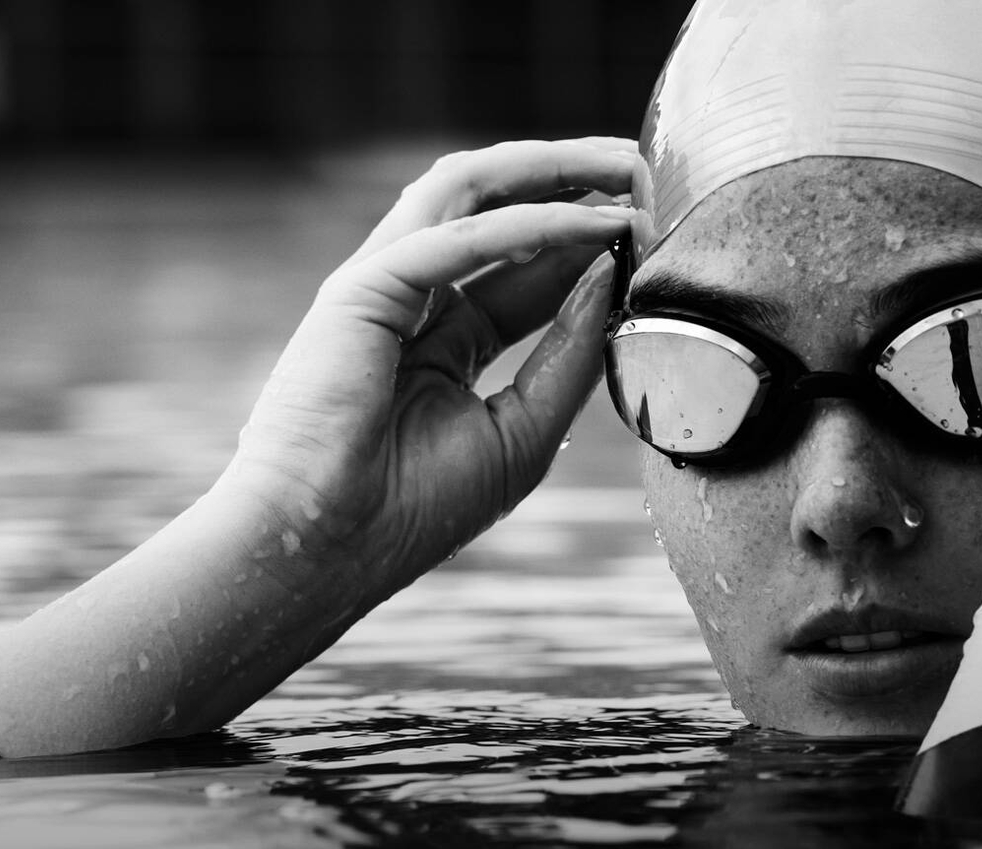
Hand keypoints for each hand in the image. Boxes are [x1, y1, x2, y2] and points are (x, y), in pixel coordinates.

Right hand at [216, 138, 639, 608]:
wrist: (326, 549)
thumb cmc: (413, 509)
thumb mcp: (522, 430)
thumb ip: (567, 355)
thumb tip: (609, 275)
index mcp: (446, 343)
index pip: (527, 271)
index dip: (590, 244)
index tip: (656, 227)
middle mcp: (413, 302)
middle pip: (501, 213)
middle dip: (574, 183)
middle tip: (646, 168)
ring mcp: (383, 288)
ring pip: (468, 193)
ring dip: (550, 172)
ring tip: (621, 166)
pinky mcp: (360, 290)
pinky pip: (453, 238)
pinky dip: (524, 226)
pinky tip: (583, 224)